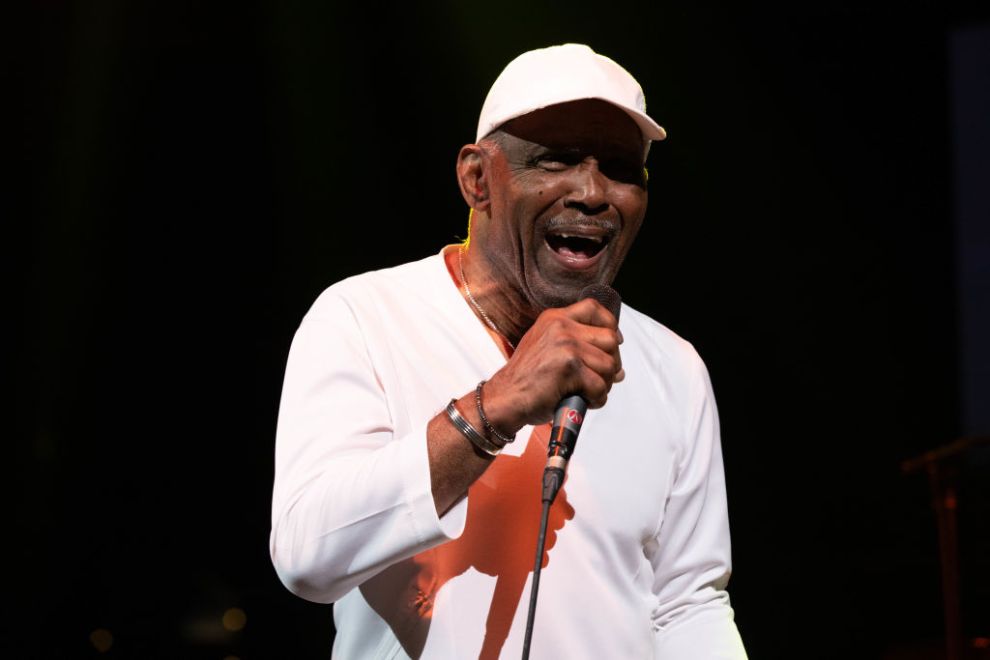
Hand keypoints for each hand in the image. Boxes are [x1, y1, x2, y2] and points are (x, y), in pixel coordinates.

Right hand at [481, 298, 623, 433]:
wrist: (504, 399)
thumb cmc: (526, 380)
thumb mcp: (546, 349)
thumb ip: (578, 349)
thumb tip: (618, 369)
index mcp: (555, 318)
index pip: (594, 308)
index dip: (611, 325)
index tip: (614, 342)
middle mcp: (561, 327)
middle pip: (610, 339)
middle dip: (611, 363)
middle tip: (598, 379)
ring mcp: (565, 345)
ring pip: (609, 365)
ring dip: (603, 385)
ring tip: (587, 393)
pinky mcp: (569, 368)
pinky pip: (600, 386)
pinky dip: (596, 400)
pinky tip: (582, 401)